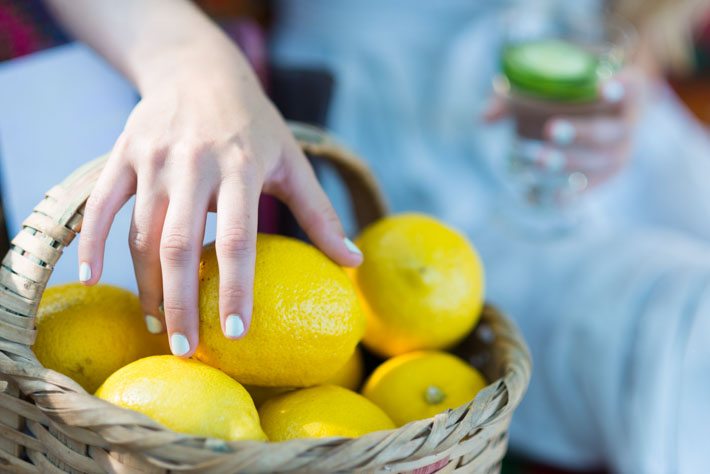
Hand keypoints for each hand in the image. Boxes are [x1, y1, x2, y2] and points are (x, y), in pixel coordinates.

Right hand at [77, 61, 362, 356]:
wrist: (198, 69)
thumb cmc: (254, 124)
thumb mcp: (293, 161)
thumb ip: (320, 214)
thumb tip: (354, 262)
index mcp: (241, 168)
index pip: (239, 238)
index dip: (237, 288)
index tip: (236, 334)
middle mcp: (194, 164)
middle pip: (180, 245)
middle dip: (182, 302)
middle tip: (187, 349)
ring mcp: (154, 159)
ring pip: (141, 233)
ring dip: (146, 286)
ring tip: (160, 326)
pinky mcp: (123, 155)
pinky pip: (102, 206)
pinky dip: (94, 244)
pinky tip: (93, 281)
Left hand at [485, 70, 641, 189]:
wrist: (593, 110)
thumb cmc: (570, 90)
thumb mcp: (548, 85)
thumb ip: (515, 99)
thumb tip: (484, 118)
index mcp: (625, 91)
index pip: (634, 86)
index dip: (623, 87)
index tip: (605, 87)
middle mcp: (628, 123)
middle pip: (610, 130)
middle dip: (580, 132)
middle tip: (551, 130)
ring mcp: (620, 151)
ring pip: (601, 161)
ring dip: (570, 162)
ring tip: (539, 160)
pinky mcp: (607, 174)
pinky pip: (595, 185)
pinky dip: (575, 191)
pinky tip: (554, 197)